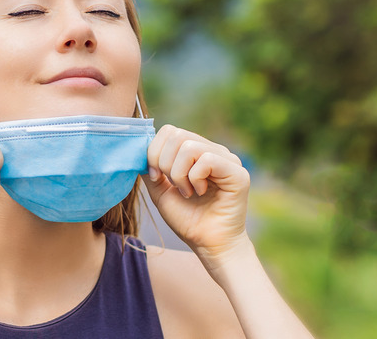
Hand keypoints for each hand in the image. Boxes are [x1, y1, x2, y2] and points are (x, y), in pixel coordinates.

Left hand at [141, 125, 250, 266]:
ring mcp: (227, 159)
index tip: (156, 177)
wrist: (208, 244)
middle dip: (164, 163)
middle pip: (176, 134)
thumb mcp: (160, 191)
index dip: (154, 152)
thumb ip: (151, 168)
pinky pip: (206, 160)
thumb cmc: (187, 219)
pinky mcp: (237, 173)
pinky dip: (195, 179)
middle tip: (174, 186)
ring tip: (187, 192)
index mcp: (196, 151)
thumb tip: (139, 149)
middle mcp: (213, 150)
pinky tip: (200, 193)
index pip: (169, 130)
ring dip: (179, 174)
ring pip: (189, 146)